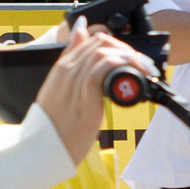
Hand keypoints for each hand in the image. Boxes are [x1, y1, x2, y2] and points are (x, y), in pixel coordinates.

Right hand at [31, 18, 159, 161]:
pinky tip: (133, 73)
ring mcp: (73, 81)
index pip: (90, 39)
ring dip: (129, 57)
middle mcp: (66, 70)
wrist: (44, 149)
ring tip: (144, 69)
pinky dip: (120, 65)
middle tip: (143, 64)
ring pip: (102, 52)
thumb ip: (74, 72)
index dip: (115, 45)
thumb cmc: (56, 123)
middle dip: (126, 49)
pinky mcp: (84, 95)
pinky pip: (102, 69)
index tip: (131, 58)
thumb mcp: (62, 92)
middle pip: (99, 42)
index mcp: (61, 67)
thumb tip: (81, 40)